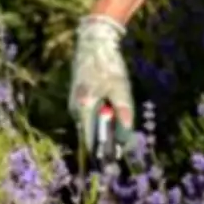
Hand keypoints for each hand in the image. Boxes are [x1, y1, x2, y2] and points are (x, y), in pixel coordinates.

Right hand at [68, 15, 133, 152]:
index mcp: (83, 108)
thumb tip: (127, 134)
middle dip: (107, 139)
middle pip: (91, 132)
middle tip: (124, 142)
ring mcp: (77, 101)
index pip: (90, 140)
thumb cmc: (108, 66)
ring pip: (92, 122)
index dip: (102, 151)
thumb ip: (123, 112)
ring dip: (106, 126)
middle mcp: (76, 108)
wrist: (95, 42)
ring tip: (121, 124)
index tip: (114, 161)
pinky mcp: (81, 95)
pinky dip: (103, 116)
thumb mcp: (120, 88)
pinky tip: (113, 109)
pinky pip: (91, 113)